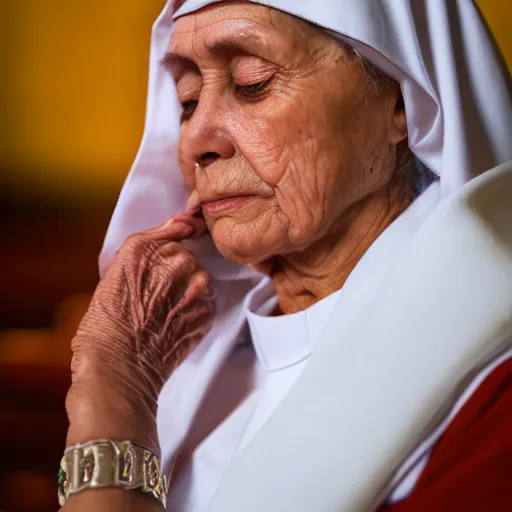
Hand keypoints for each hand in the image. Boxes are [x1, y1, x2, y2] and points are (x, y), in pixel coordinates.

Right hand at [65, 212, 214, 449]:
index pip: (174, 230)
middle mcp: (175, 260)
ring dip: (187, 290)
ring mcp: (195, 285)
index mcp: (144, 248)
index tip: (162, 266)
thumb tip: (184, 222)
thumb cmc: (106, 326)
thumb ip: (151, 241)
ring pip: (199, 278)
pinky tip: (175, 323)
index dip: (168, 250)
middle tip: (155, 297)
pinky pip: (206, 301)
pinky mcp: (208, 309)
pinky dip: (195, 309)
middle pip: (186, 256)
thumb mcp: (115, 273)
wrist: (119, 370)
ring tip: (164, 313)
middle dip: (174, 273)